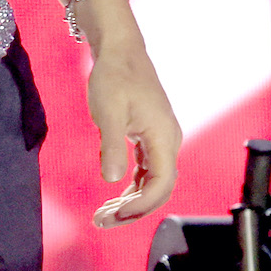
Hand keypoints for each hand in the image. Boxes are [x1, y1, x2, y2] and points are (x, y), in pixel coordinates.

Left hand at [84, 33, 181, 229]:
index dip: (140, 205)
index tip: (113, 215)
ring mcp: (160, 138)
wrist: (120, 49)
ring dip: (131, 201)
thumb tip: (111, 179)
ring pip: (153, 182)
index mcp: (164, 136)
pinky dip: (132, 187)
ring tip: (103, 214)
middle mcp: (168, 140)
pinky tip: (114, 195)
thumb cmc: (115, 75)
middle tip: (102, 221)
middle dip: (132, 210)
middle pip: (159, 189)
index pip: (161, 184)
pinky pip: (147, 171)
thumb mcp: (108, 112)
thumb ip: (111, 146)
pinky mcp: (150, 136)